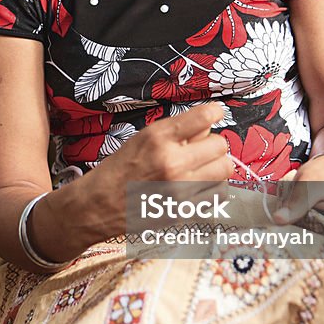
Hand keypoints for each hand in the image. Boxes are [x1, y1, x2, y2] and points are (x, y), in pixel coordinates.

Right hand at [61, 102, 233, 250]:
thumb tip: (208, 125)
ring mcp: (179, 189)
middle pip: (220, 145)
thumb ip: (176, 131)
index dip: (213, 113)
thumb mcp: (143, 138)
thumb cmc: (120, 168)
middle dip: (213, 144)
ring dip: (216, 166)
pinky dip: (212, 188)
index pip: (205, 117)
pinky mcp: (184, 210)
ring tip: (201, 168)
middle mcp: (171, 162)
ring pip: (225, 169)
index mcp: (159, 138)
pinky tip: (197, 186)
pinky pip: (218, 193)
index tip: (214, 114)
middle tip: (201, 149)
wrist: (98, 205)